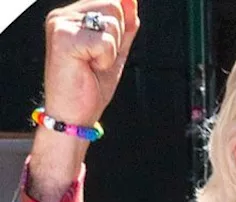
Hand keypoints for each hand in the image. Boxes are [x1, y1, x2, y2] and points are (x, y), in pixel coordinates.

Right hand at [29, 0, 139, 201]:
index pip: (113, 2)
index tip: (102, 51)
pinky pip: (105, 41)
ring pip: (112, 22)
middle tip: (97, 59)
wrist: (74, 114)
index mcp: (72, 15)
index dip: (119, 30)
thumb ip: (125, 25)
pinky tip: (88, 67)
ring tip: (92, 63)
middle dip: (117, 38)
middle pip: (114, 6)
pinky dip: (105, 59)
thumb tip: (132, 0)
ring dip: (111, 50)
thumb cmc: (90, 86)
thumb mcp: (116, 51)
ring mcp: (60, 24)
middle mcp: (62, 15)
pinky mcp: (63, 37)